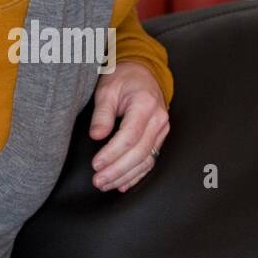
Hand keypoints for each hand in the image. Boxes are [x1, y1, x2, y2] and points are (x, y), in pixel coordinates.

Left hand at [89, 61, 169, 191]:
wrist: (142, 72)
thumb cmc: (123, 78)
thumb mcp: (107, 89)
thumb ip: (102, 114)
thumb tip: (96, 136)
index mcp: (145, 105)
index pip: (129, 137)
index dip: (112, 154)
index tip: (96, 164)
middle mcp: (158, 119)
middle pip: (139, 153)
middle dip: (117, 170)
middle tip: (98, 181)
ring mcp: (162, 130)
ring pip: (146, 160)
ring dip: (125, 176)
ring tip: (105, 185)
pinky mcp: (159, 137)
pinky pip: (150, 160)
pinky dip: (137, 174)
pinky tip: (123, 184)